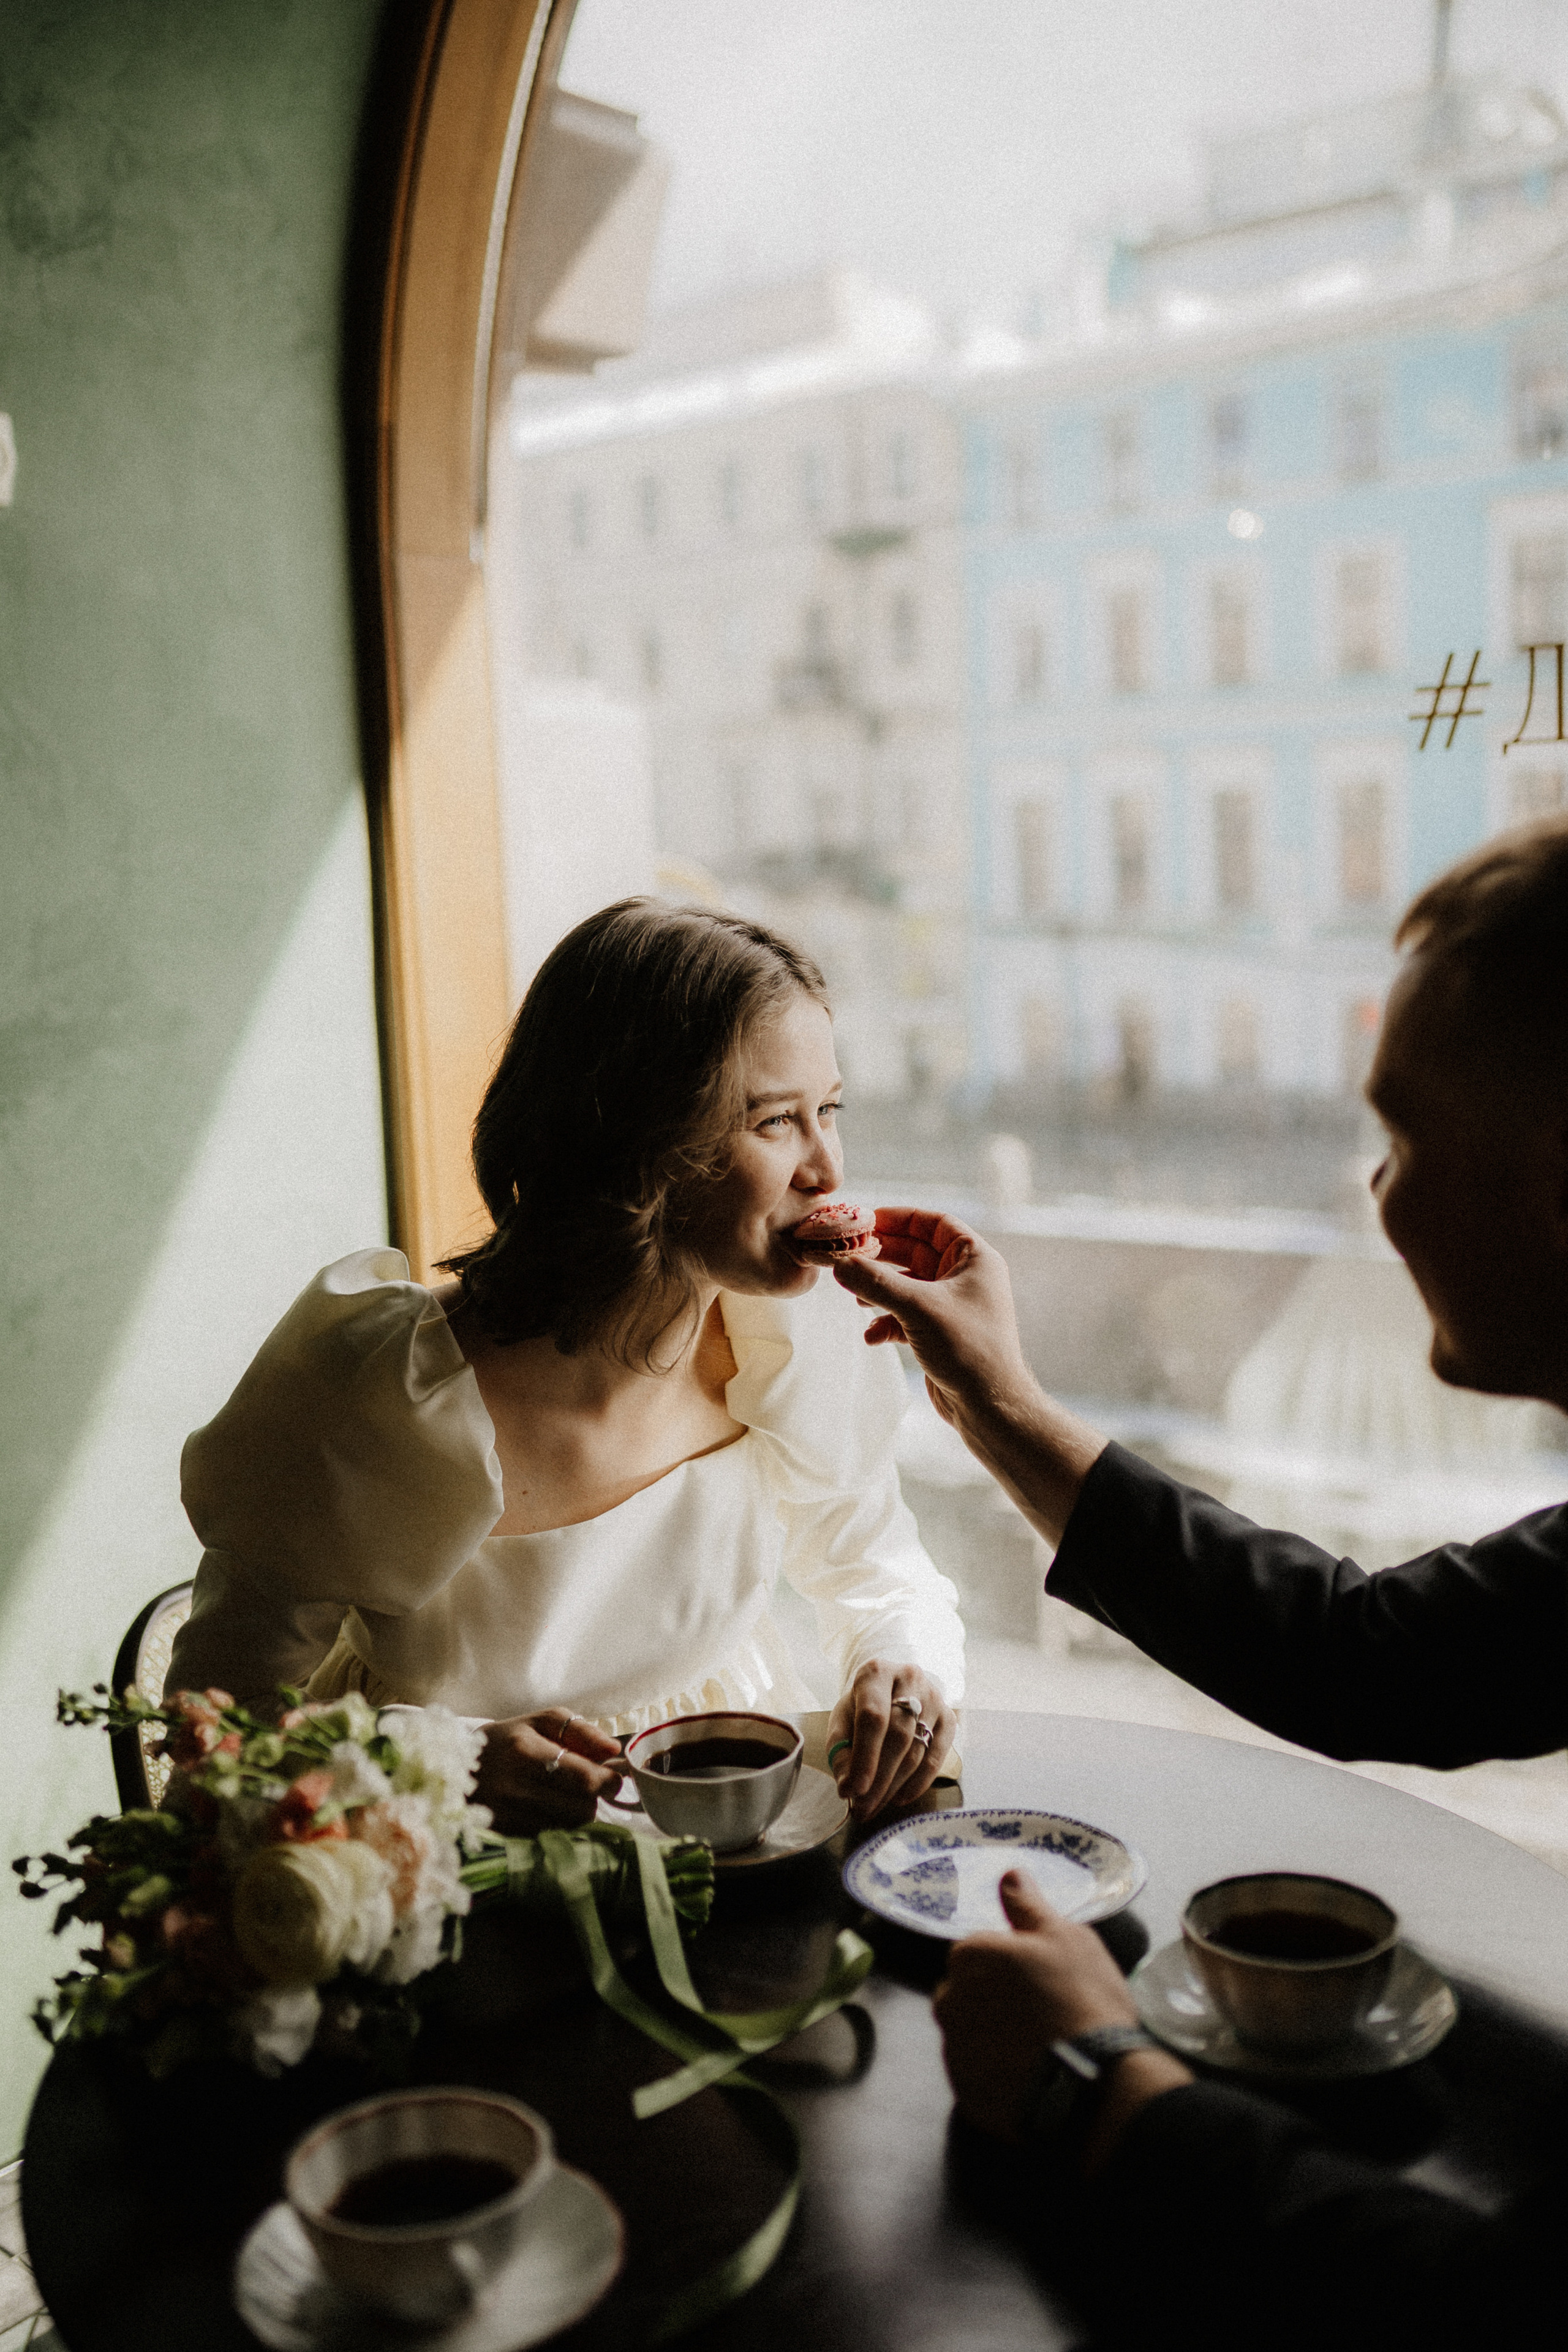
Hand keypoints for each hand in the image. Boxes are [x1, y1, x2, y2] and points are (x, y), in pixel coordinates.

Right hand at [474, 1707, 624, 1832]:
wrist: (453, 1770)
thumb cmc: (506, 1742)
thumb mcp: (539, 1722)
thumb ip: (580, 1730)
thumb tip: (614, 1750)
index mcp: (525, 1750)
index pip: (585, 1778)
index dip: (607, 1781)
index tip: (610, 1778)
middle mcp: (514, 1786)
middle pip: (581, 1808)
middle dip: (592, 1799)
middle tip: (585, 1789)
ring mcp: (506, 1816)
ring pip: (569, 1828)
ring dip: (576, 1816)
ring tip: (563, 1800)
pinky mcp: (503, 1837)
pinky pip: (549, 1840)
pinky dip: (557, 1829)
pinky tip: (547, 1814)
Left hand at [826, 1659, 954, 1817]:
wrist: (893, 1687)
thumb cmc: (863, 1705)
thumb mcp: (843, 1720)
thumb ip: (841, 1751)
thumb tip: (848, 1788)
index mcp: (876, 1672)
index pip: (873, 1718)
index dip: (865, 1757)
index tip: (854, 1791)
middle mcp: (909, 1678)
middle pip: (898, 1737)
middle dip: (879, 1780)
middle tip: (863, 1809)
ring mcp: (934, 1697)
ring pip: (917, 1750)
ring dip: (894, 1786)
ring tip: (874, 1807)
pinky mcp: (949, 1716)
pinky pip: (937, 1757)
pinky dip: (918, 1783)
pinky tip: (899, 1798)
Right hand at [830, 1210, 1035, 1430]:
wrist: (988, 1406)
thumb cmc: (966, 1348)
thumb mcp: (917, 1307)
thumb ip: (875, 1282)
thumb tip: (839, 1264)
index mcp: (975, 1259)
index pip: (935, 1223)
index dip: (900, 1218)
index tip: (866, 1220)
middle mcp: (966, 1279)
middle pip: (916, 1252)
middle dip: (882, 1257)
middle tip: (849, 1256)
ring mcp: (953, 1307)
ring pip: (908, 1286)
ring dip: (880, 1292)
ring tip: (856, 1299)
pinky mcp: (941, 1334)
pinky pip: (907, 1316)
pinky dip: (887, 1322)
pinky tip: (872, 1336)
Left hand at [934, 1871, 1187, 2155]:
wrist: (1096, 2085)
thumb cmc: (1083, 2000)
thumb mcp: (1066, 1938)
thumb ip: (1028, 1906)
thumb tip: (1008, 1874)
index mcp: (970, 1955)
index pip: (978, 1951)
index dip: (1011, 1964)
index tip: (1041, 1979)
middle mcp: (949, 2000)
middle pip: (968, 1992)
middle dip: (996, 1999)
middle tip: (1043, 2013)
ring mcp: (954, 2051)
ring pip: (971, 2034)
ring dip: (995, 2037)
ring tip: (1041, 2048)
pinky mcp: (965, 2093)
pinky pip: (977, 2075)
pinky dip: (997, 2074)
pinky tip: (1032, 2076)